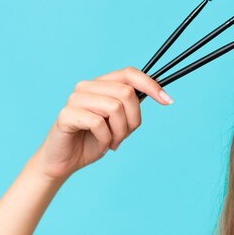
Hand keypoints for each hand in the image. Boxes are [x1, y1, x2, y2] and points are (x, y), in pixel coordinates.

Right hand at [30, 66, 172, 181]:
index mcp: (101, 84)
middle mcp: (86, 86)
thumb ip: (131, 107)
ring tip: (112, 142)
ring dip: (120, 132)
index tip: (168, 101)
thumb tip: (160, 94)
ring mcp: (75, 99)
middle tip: (124, 136)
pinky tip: (101, 145)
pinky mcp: (66, 115)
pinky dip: (106, 139)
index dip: (150, 85)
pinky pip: (98, 123)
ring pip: (114, 108)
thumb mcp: (120, 123)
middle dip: (133, 120)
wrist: (64, 161)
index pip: (129, 73)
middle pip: (126, 93)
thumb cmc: (93, 141)